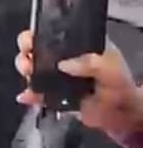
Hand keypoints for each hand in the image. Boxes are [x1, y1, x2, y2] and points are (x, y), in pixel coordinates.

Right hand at [15, 30, 142, 135]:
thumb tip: (63, 65)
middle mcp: (63, 57)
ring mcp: (57, 77)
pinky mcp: (54, 96)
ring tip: (28, 75)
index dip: (37, 33)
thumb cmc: (120, 84)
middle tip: (27, 60)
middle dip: (26, 51)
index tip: (30, 39)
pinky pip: (37, 94)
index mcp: (77, 44)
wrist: (122, 115)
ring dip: (25, 71)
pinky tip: (25, 96)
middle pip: (36, 48)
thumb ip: (90, 62)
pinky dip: (29, 95)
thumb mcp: (111, 66)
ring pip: (33, 69)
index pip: (52, 32)